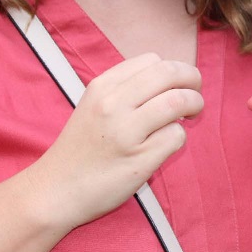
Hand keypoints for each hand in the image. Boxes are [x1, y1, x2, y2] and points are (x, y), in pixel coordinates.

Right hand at [26, 53, 203, 228]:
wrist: (55, 191)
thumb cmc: (80, 148)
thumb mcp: (93, 106)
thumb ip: (125, 89)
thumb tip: (171, 79)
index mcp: (102, 86)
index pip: (152, 60)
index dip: (172, 69)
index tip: (176, 83)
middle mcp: (113, 104)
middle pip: (170, 74)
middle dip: (193, 79)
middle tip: (196, 93)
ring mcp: (126, 132)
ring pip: (179, 102)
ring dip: (194, 104)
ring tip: (192, 114)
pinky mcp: (139, 160)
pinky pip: (176, 136)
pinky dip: (179, 137)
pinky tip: (166, 144)